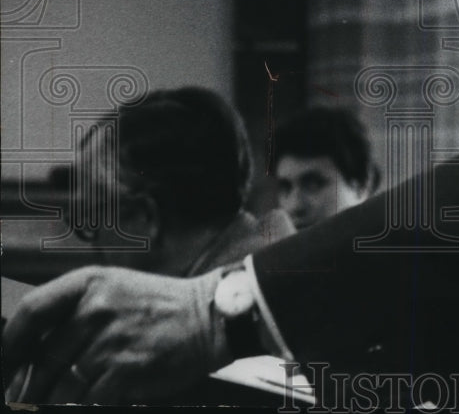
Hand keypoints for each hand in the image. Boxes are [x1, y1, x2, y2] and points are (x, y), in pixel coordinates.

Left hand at [3, 265, 229, 403]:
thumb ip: (74, 313)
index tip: (5, 368)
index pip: (30, 312)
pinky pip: (88, 400)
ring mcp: (110, 339)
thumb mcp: (115, 291)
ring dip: (58, 401)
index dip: (9, 346)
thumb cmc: (161, 307)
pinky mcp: (125, 368)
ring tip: (65, 398)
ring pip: (61, 387)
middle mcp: (95, 307)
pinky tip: (96, 399)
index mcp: (89, 283)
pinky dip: (88, 404)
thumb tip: (30, 355)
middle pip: (41, 360)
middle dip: (33, 388)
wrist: (212, 316)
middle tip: (31, 397)